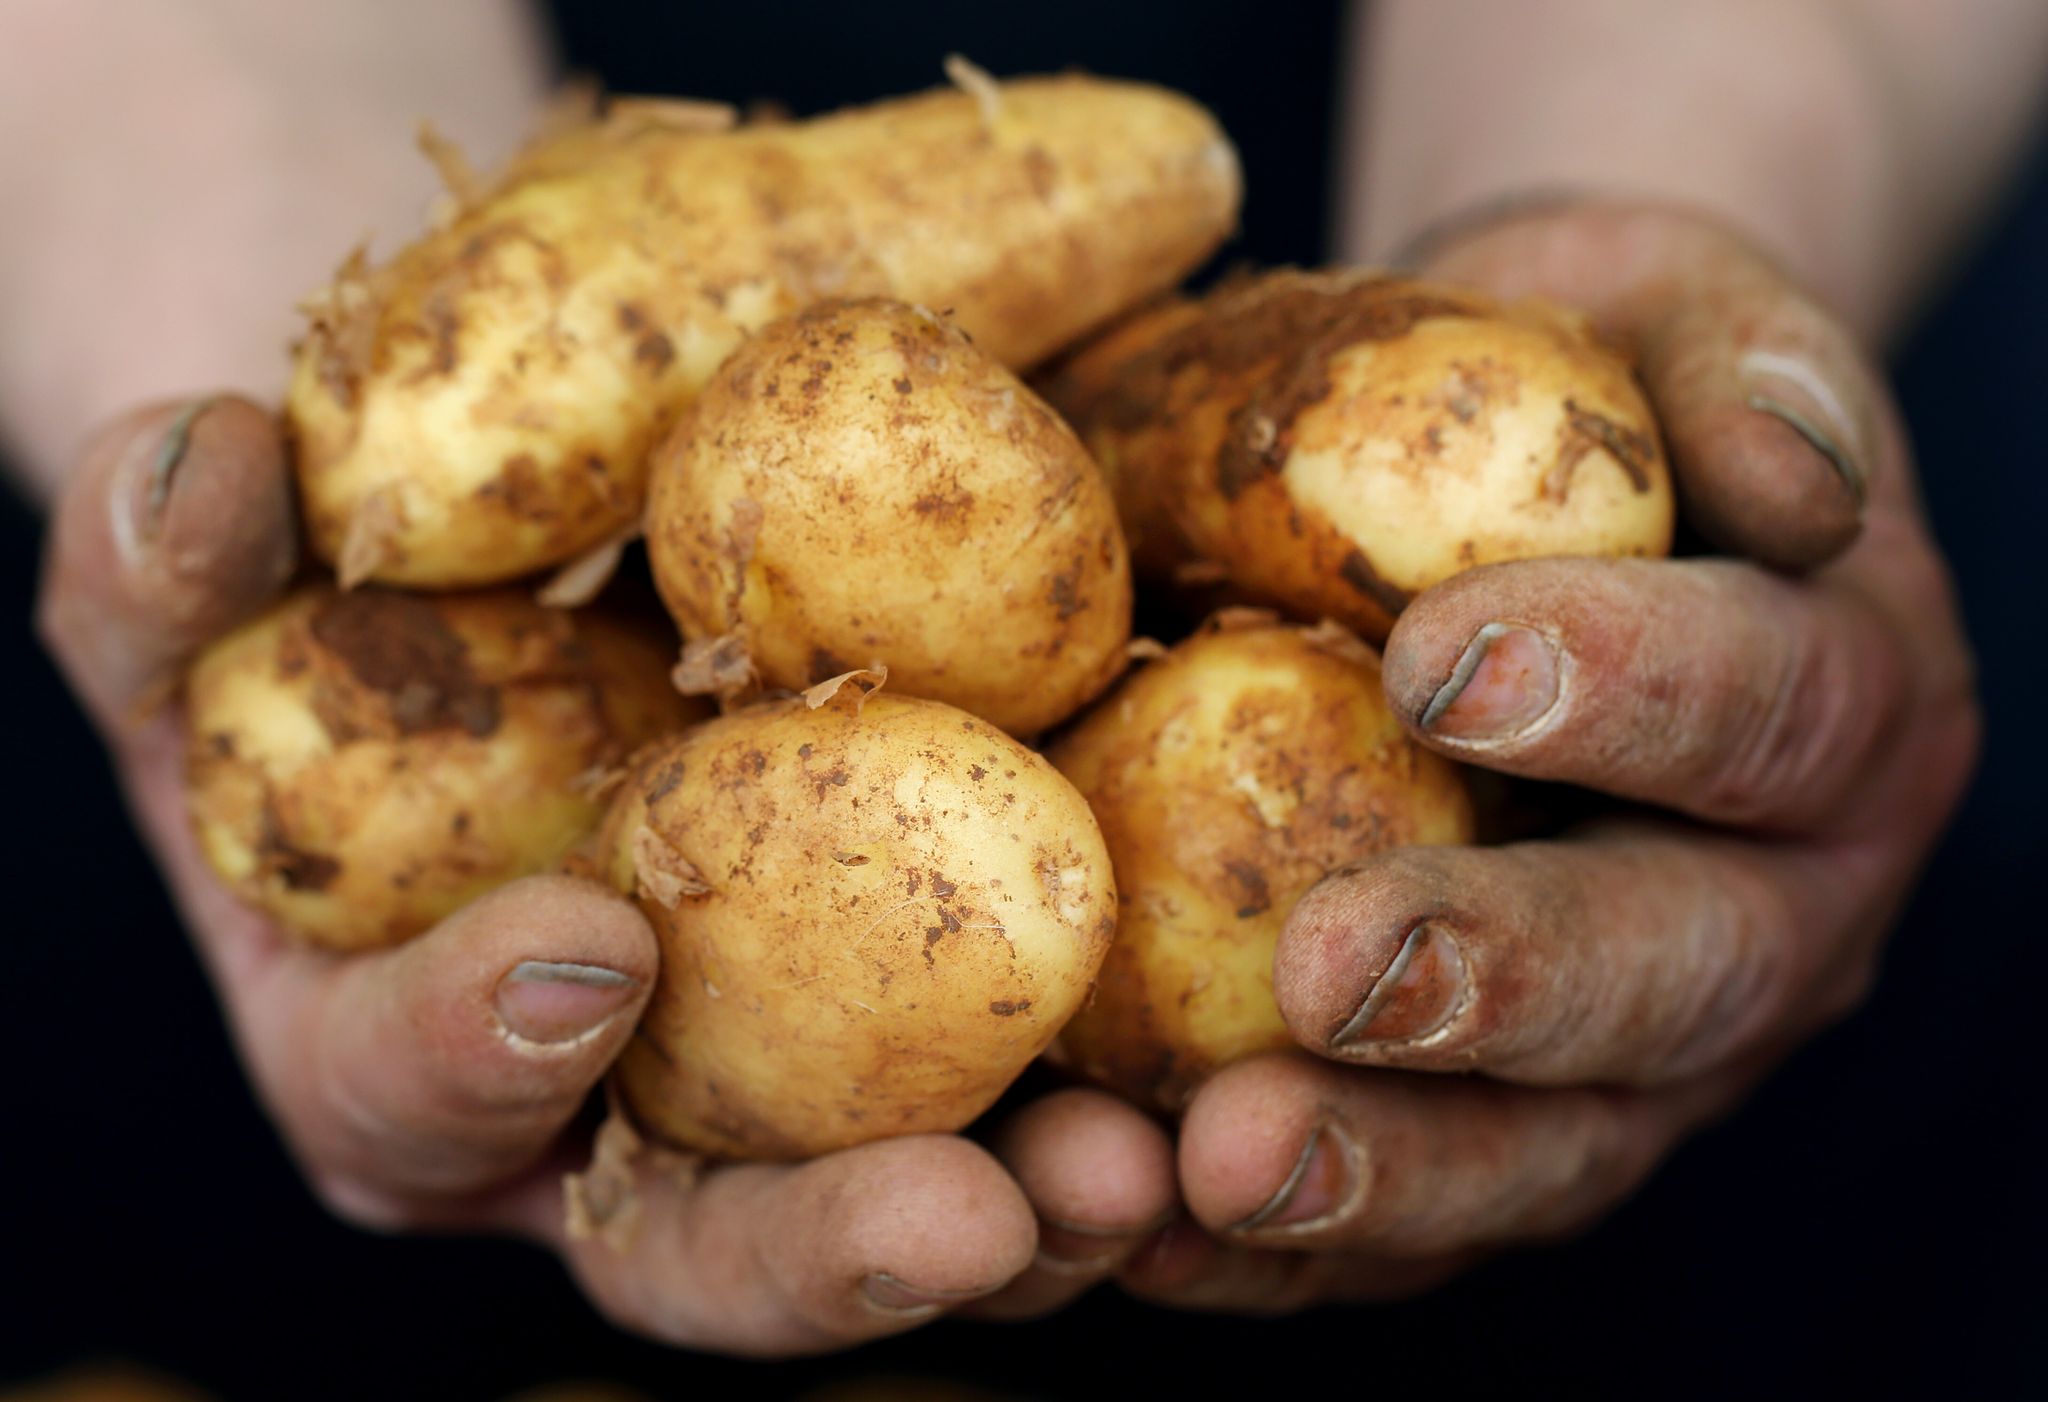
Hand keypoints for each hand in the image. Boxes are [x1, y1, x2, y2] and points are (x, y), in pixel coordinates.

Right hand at [37, 396, 1178, 1352]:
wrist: (491, 598)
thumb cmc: (321, 621)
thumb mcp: (197, 603)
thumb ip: (160, 569)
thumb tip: (199, 465)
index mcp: (402, 1055)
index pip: (417, 1094)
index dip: (483, 1045)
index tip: (590, 950)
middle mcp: (600, 1118)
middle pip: (703, 1241)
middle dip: (834, 1250)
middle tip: (977, 1224)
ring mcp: (766, 1077)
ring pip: (892, 1193)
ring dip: (1031, 1202)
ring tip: (1153, 1166)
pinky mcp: (905, 1007)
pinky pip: (1008, 1070)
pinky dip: (1105, 1070)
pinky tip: (1212, 1034)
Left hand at [1117, 200, 1980, 1308]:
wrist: (1538, 493)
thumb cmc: (1582, 380)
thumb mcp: (1673, 313)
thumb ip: (1740, 371)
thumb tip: (1799, 475)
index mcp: (1843, 700)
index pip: (1770, 708)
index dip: (1631, 692)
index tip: (1442, 661)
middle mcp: (1779, 900)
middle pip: (1676, 974)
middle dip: (1504, 985)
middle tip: (1331, 975)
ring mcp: (1656, 1041)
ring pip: (1559, 1145)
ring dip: (1392, 1168)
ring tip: (1219, 1165)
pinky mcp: (1526, 1117)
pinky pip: (1432, 1213)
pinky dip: (1300, 1249)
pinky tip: (1158, 1236)